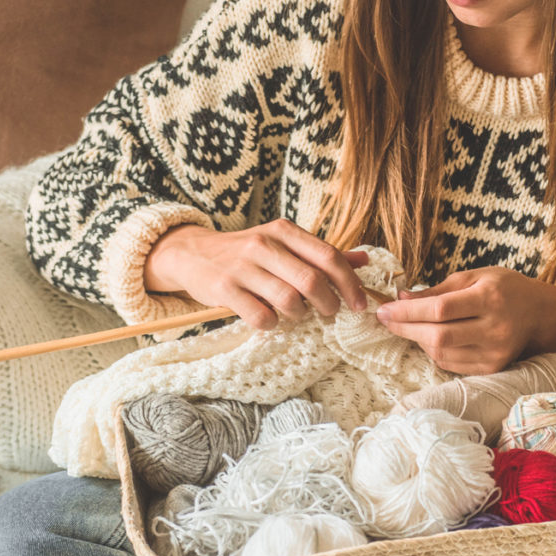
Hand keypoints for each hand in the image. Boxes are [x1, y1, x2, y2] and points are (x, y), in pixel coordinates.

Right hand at [143, 219, 368, 330]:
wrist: (192, 253)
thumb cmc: (246, 253)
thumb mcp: (282, 244)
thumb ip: (321, 254)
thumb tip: (364, 261)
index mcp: (283, 231)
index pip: (328, 256)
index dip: (350, 283)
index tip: (359, 304)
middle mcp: (264, 244)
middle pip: (312, 281)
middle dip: (329, 304)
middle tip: (329, 312)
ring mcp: (243, 267)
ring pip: (289, 301)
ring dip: (300, 315)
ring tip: (296, 314)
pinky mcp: (225, 289)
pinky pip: (262, 317)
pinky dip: (272, 324)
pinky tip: (270, 318)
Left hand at [374, 267, 555, 374]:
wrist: (540, 315)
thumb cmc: (504, 289)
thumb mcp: (474, 276)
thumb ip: (438, 289)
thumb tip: (401, 298)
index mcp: (490, 299)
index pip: (440, 309)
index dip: (407, 312)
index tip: (384, 309)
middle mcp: (494, 329)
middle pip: (438, 336)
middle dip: (405, 328)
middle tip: (385, 319)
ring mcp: (494, 353)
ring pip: (441, 353)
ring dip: (417, 339)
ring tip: (409, 325)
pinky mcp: (492, 368)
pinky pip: (450, 364)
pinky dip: (433, 351)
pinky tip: (429, 337)